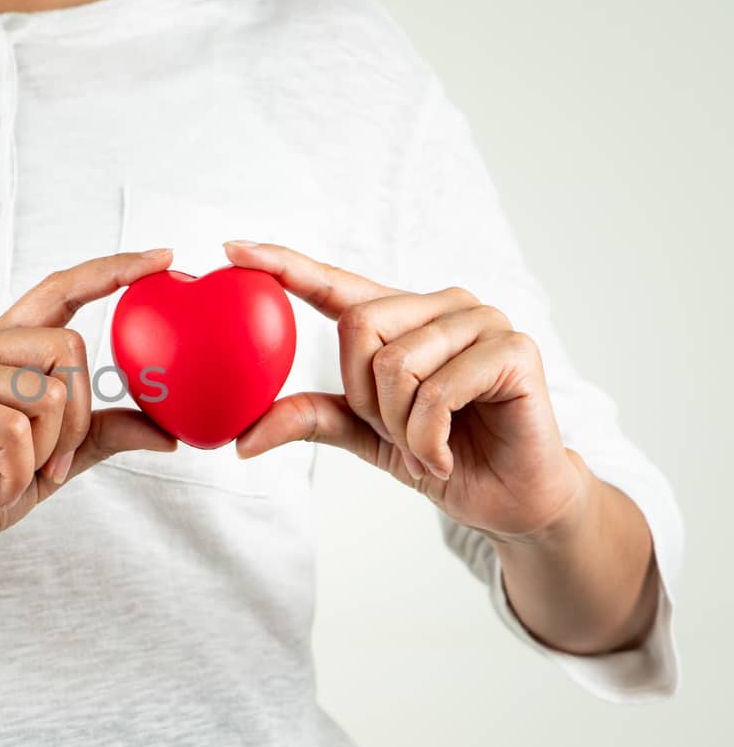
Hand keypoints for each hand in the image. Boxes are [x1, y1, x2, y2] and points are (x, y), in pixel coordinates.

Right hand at [0, 250, 178, 598]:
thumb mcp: (48, 463)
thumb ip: (97, 435)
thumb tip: (166, 432)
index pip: (57, 292)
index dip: (109, 271)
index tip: (163, 256)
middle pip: (68, 348)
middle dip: (77, 421)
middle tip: (51, 465)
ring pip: (45, 392)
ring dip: (45, 452)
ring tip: (10, 476)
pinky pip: (11, 428)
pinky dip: (16, 470)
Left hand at [222, 240, 587, 539]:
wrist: (510, 499)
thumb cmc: (443, 455)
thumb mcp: (364, 435)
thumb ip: (311, 418)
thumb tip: (243, 439)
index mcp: (402, 318)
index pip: (335, 284)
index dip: (284, 264)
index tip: (232, 247)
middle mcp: (442, 306)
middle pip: (359, 328)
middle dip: (365, 397)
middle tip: (397, 432)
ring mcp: (482, 321)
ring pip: (395, 362)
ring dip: (399, 424)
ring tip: (428, 444)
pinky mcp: (514, 349)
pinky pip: (437, 391)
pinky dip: (427, 437)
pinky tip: (445, 455)